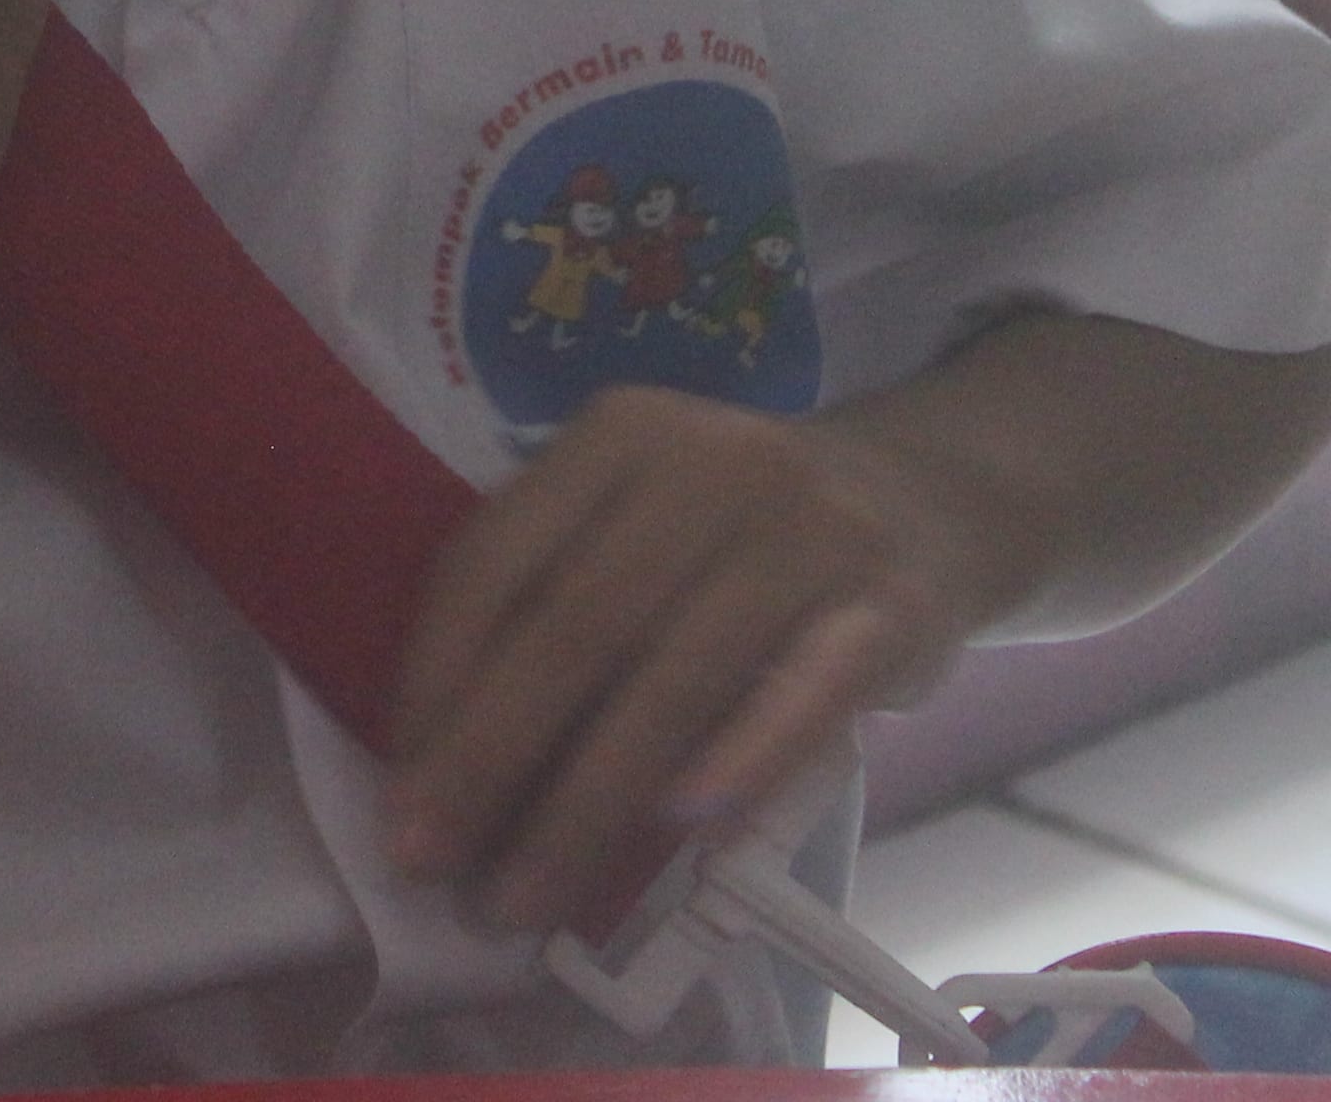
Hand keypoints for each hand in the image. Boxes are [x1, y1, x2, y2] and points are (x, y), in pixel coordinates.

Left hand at [383, 385, 1024, 938]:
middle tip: (432, 871)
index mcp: (617, 433)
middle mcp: (710, 461)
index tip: (399, 799)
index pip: (495, 560)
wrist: (930, 498)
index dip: (435, 686)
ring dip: (587, 804)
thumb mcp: (641, 525)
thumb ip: (552, 606)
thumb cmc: (741, 537)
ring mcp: (811, 527)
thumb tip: (440, 773)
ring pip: (673, 678)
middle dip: (489, 762)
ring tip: (525, 898)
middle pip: (573, 626)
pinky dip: (740, 758)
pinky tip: (684, 829)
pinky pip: (805, 693)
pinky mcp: (894, 603)